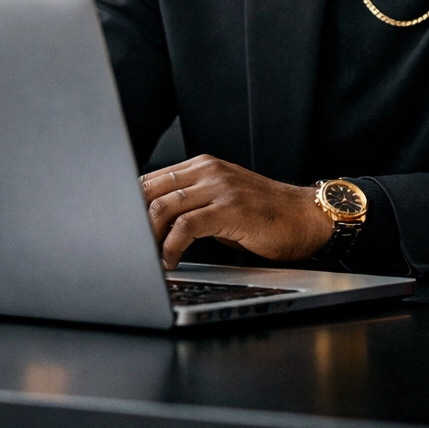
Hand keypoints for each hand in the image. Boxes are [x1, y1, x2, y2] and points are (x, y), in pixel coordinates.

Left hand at [139, 155, 333, 268]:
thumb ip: (194, 204)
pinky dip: (170, 247)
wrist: (307, 217)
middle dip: (133, 222)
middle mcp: (209, 171)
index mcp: (204, 166)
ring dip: (147, 237)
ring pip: (162, 206)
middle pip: (149, 191)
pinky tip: (170, 261)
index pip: (150, 180)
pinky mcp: (230, 209)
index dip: (130, 206)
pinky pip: (185, 226)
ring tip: (147, 257)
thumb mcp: (225, 200)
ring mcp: (219, 188)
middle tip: (129, 248)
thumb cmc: (268, 215)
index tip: (121, 230)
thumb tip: (155, 226)